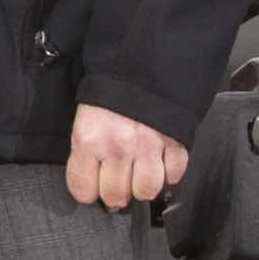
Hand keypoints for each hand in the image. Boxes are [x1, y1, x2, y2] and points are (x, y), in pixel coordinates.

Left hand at [64, 101, 186, 211]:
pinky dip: (169, 173)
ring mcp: (149, 146)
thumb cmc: (110, 94)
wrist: (141, 63)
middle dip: (115, 193)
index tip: (91, 187)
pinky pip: (174, 174)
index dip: (87, 191)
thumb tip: (90, 186)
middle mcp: (119, 146)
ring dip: (142, 186)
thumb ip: (85, 154)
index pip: (83, 190)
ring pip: (146, 191)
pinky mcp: (175, 142)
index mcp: (89, 139)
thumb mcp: (84, 121)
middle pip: (116, 196)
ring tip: (138, 175)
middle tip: (116, 182)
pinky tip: (159, 162)